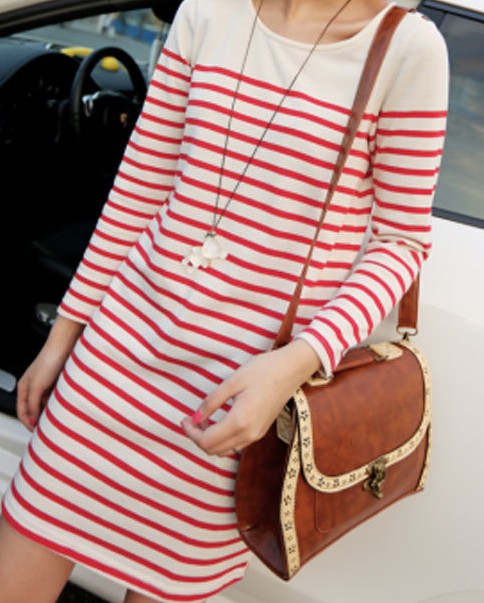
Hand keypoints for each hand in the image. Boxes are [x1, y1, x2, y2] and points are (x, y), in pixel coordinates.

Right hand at [17, 316, 83, 429]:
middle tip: (47, 431)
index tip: (37, 433)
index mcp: (23, 388)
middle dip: (39, 420)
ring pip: (45, 406)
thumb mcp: (37, 386)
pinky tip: (62, 410)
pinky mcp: (57, 383)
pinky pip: (55, 400)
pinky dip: (57, 406)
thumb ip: (33, 404)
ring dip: (49, 414)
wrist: (65, 346)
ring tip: (56, 422)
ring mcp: (45, 386)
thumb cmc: (49, 361)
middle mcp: (33, 388)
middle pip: (34, 410)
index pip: (22, 412)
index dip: (28, 424)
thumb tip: (32, 420)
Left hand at [181, 339, 319, 455]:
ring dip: (210, 440)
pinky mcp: (261, 431)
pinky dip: (222, 438)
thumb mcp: (233, 381)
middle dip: (198, 438)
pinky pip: (235, 444)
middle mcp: (248, 434)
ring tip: (203, 420)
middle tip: (191, 419)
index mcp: (240, 421)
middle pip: (214, 450)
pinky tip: (218, 421)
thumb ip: (212, 401)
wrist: (291, 369)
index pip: (207, 441)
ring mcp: (256, 435)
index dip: (191, 433)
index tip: (184, 419)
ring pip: (225, 450)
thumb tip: (195, 417)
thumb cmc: (263, 370)